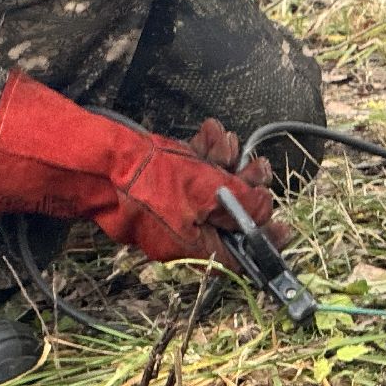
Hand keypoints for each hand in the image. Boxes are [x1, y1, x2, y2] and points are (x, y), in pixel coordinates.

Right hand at [0, 74, 288, 267]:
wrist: (100, 161)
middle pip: (229, 214)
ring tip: (224, 140)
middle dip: (248, 185)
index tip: (286, 227)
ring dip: (226, 158)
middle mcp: (185, 229)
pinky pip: (192, 169)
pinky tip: (207, 130)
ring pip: (213, 185)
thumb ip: (241, 202)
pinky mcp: (164, 179)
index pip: (239, 255)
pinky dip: (204, 149)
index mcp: (194, 246)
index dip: (266, 240)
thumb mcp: (206, 191)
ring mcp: (174, 203)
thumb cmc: (148, 182)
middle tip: (259, 164)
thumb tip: (265, 209)